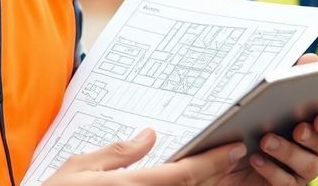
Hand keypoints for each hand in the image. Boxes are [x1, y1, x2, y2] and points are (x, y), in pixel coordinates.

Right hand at [43, 128, 246, 185]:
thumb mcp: (80, 168)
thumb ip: (118, 153)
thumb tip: (149, 136)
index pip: (184, 174)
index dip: (214, 162)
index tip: (235, 148)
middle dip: (217, 173)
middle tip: (238, 156)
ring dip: (205, 184)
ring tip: (222, 169)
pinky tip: (193, 182)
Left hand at [220, 53, 317, 184]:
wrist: (232, 157)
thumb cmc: (258, 121)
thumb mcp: (270, 97)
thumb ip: (292, 78)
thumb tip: (311, 58)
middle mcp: (316, 150)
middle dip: (313, 138)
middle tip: (298, 129)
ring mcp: (302, 171)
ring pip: (309, 166)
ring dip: (289, 152)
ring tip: (267, 140)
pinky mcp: (286, 185)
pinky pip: (286, 182)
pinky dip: (271, 170)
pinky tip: (255, 158)